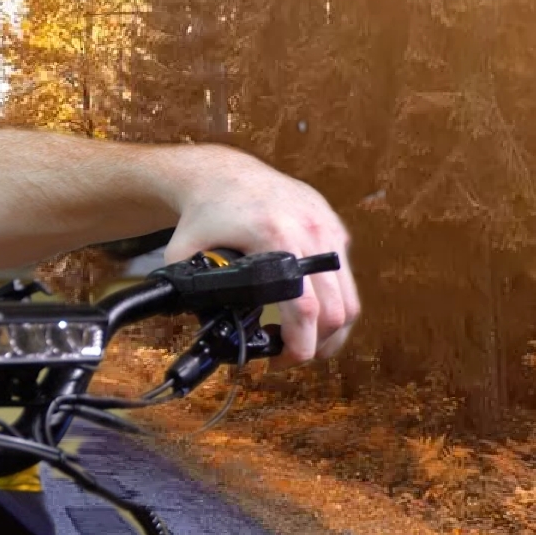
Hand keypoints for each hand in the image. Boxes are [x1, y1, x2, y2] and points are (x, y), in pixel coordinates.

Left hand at [161, 148, 358, 364]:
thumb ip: (192, 293)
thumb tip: (200, 332)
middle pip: (336, 310)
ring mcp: (327, 227)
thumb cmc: (205, 214)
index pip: (305, 307)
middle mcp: (310, 230)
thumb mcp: (185, 254)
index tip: (279, 361)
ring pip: (350, 297)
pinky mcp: (334, 226)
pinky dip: (335, 301)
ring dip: (334, 329)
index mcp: (275, 237)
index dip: (299, 345)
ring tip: (308, 342)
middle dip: (319, 345)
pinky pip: (345, 275)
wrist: (224, 173)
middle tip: (292, 357)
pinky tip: (313, 311)